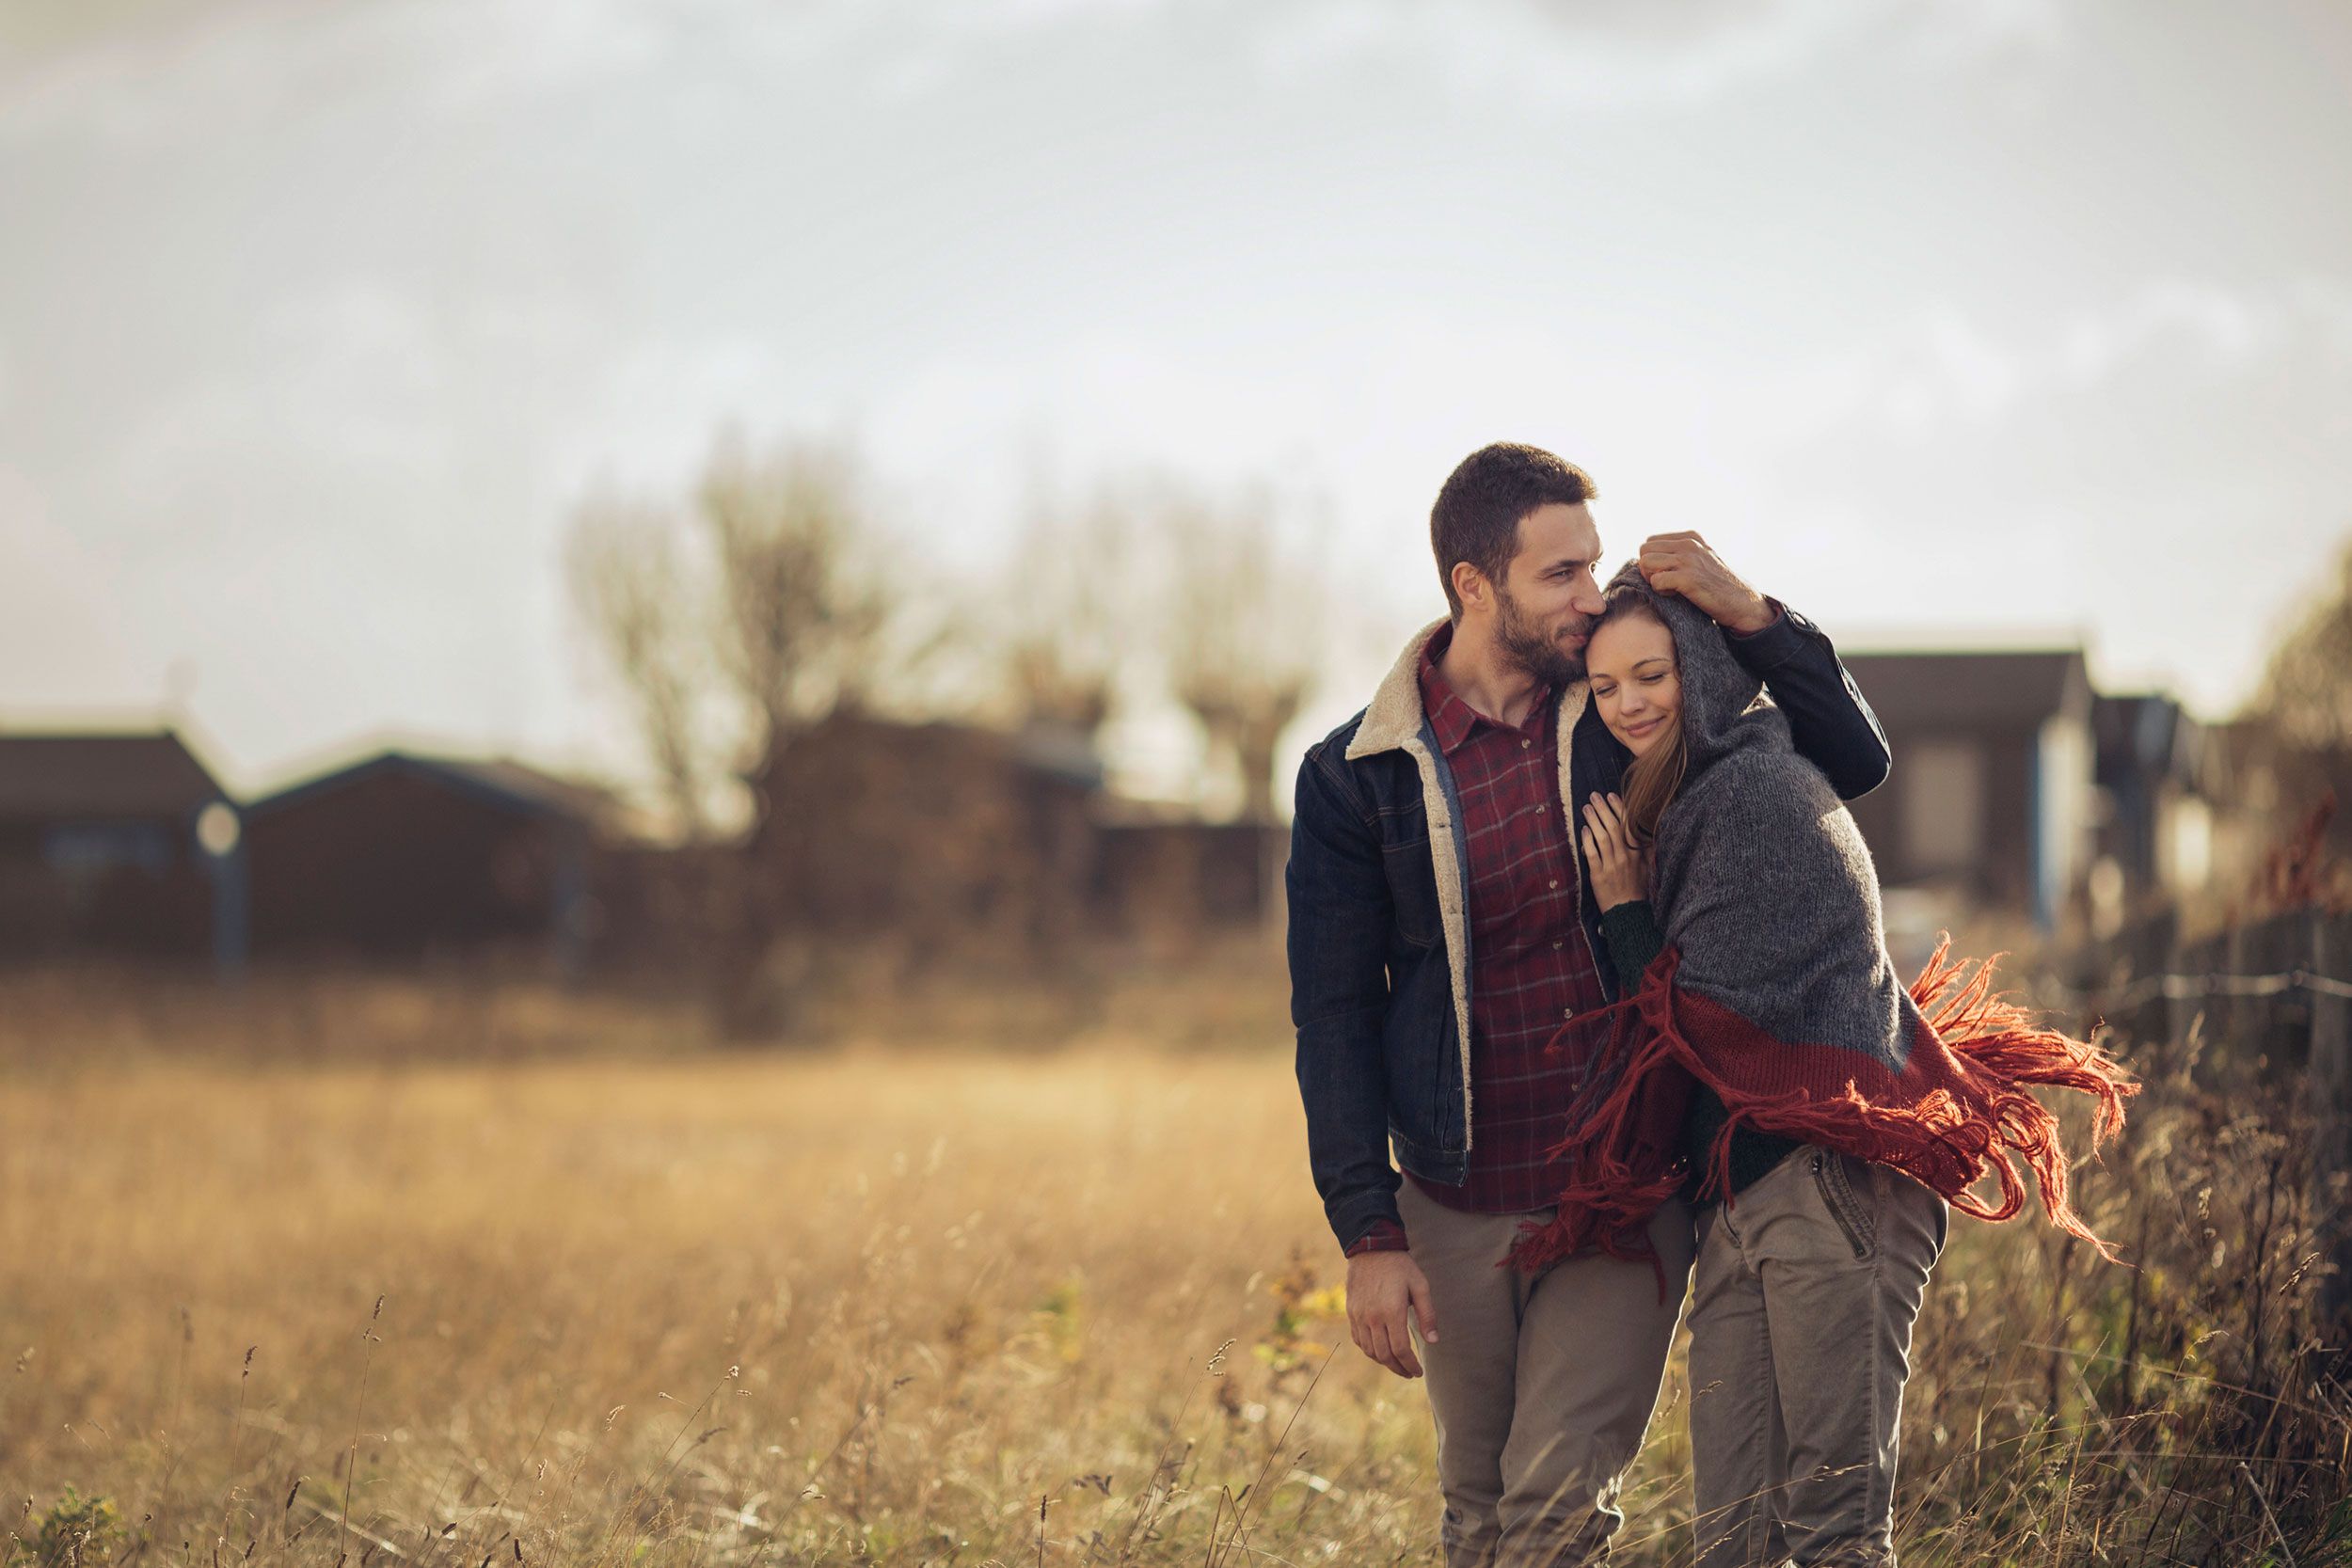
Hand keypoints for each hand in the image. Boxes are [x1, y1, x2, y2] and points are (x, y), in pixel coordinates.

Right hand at [1346, 1250, 1439, 1377]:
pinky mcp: (1351, 1312)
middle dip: (1398, 1369)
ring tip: (1396, 1364)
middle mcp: (1373, 1317)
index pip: (1401, 1350)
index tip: (1418, 1372)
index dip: (1410, 1365)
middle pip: (1384, 1355)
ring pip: (1370, 1350)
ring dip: (1384, 1362)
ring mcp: (1359, 1316)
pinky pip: (1358, 1339)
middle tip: (1409, 1373)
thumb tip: (1433, 1341)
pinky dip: (1369, 1351)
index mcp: (1392, 1312)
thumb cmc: (1400, 1267)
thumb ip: (1428, 1315)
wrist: (1371, 1248)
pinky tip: (1379, 1351)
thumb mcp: (1420, 1286)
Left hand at [1581, 792, 1651, 910]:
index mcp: (1638, 853)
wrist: (1628, 912)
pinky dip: (1587, 840)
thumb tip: (1644, 829)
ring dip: (1593, 820)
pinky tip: (1584, 830)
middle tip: (1594, 796)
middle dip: (1603, 808)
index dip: (1620, 808)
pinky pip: (1592, 854)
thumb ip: (1645, 848)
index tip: (1612, 795)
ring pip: (1602, 837)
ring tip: (1587, 808)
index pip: (1629, 825)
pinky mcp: (1599, 875)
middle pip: (1613, 827)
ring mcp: (1612, 866)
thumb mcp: (1647, 866)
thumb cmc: (1637, 888)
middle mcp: (1625, 857)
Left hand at [1636, 531, 1775, 634]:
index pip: (1651, 542)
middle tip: (1664, 583)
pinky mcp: (1688, 578)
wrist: (1742, 603)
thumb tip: (1646, 559)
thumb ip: (1680, 553)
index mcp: (1690, 538)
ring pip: (1645, 562)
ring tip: (1671, 588)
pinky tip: (1677, 595)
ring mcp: (1688, 560)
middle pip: (1644, 550)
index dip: (1653, 560)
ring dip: (1652, 579)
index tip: (1668, 573)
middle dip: (1647, 569)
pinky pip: (1656, 581)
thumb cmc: (1717, 586)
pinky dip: (1661, 591)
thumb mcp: (1701, 560)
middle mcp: (1688, 544)